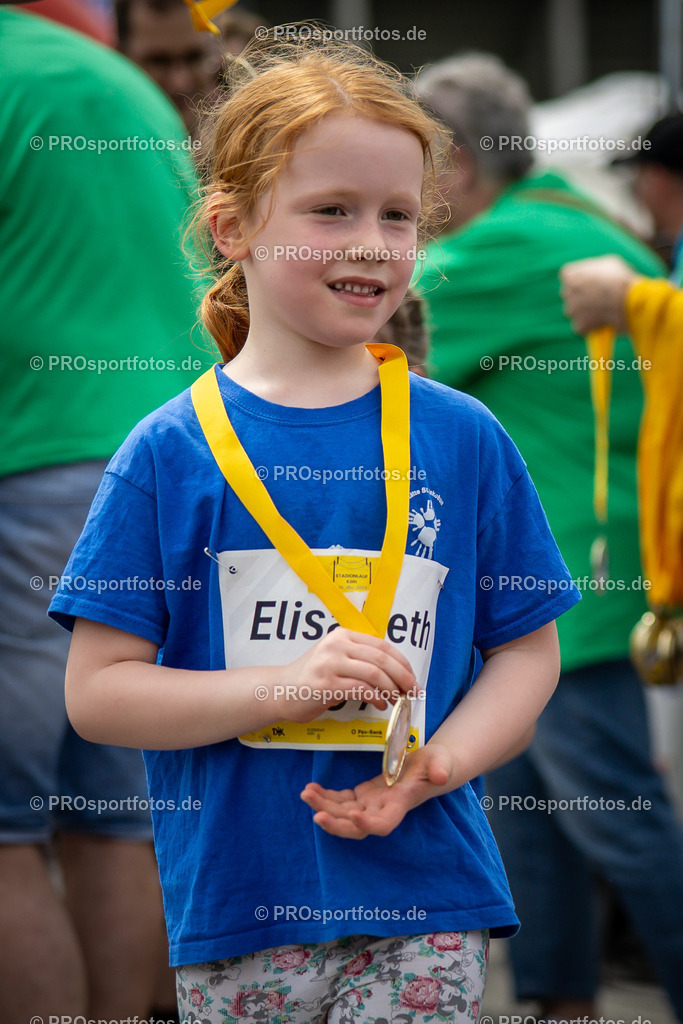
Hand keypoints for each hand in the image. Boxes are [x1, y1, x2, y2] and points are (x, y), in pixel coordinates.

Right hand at [280, 627, 416, 722]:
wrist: (281, 690)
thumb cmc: (312, 678)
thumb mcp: (336, 658)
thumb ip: (360, 658)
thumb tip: (396, 673)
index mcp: (342, 635)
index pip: (382, 645)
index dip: (402, 663)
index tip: (412, 678)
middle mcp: (336, 645)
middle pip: (381, 659)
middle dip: (403, 677)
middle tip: (413, 691)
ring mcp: (330, 663)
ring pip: (374, 674)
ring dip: (392, 690)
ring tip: (398, 700)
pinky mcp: (326, 684)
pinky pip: (362, 690)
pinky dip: (377, 699)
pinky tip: (381, 705)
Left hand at [300, 743, 452, 838]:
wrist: (429, 766)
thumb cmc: (437, 764)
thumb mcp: (441, 761)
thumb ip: (440, 768)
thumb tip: (441, 776)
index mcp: (400, 805)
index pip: (383, 824)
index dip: (367, 825)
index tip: (353, 814)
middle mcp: (382, 810)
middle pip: (356, 828)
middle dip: (336, 824)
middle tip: (316, 814)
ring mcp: (370, 805)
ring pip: (342, 814)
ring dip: (323, 807)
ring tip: (306, 794)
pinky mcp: (361, 796)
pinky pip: (340, 801)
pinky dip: (325, 797)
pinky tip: (310, 789)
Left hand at [560, 255, 638, 333]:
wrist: (626, 300)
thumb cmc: (619, 278)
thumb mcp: (608, 264)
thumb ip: (595, 269)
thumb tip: (596, 273)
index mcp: (570, 275)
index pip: (568, 276)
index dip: (580, 278)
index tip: (590, 280)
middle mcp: (566, 293)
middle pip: (570, 294)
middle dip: (580, 295)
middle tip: (596, 296)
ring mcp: (571, 310)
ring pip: (574, 311)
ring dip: (583, 311)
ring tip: (600, 309)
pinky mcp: (579, 325)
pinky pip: (581, 326)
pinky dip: (589, 325)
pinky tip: (600, 321)